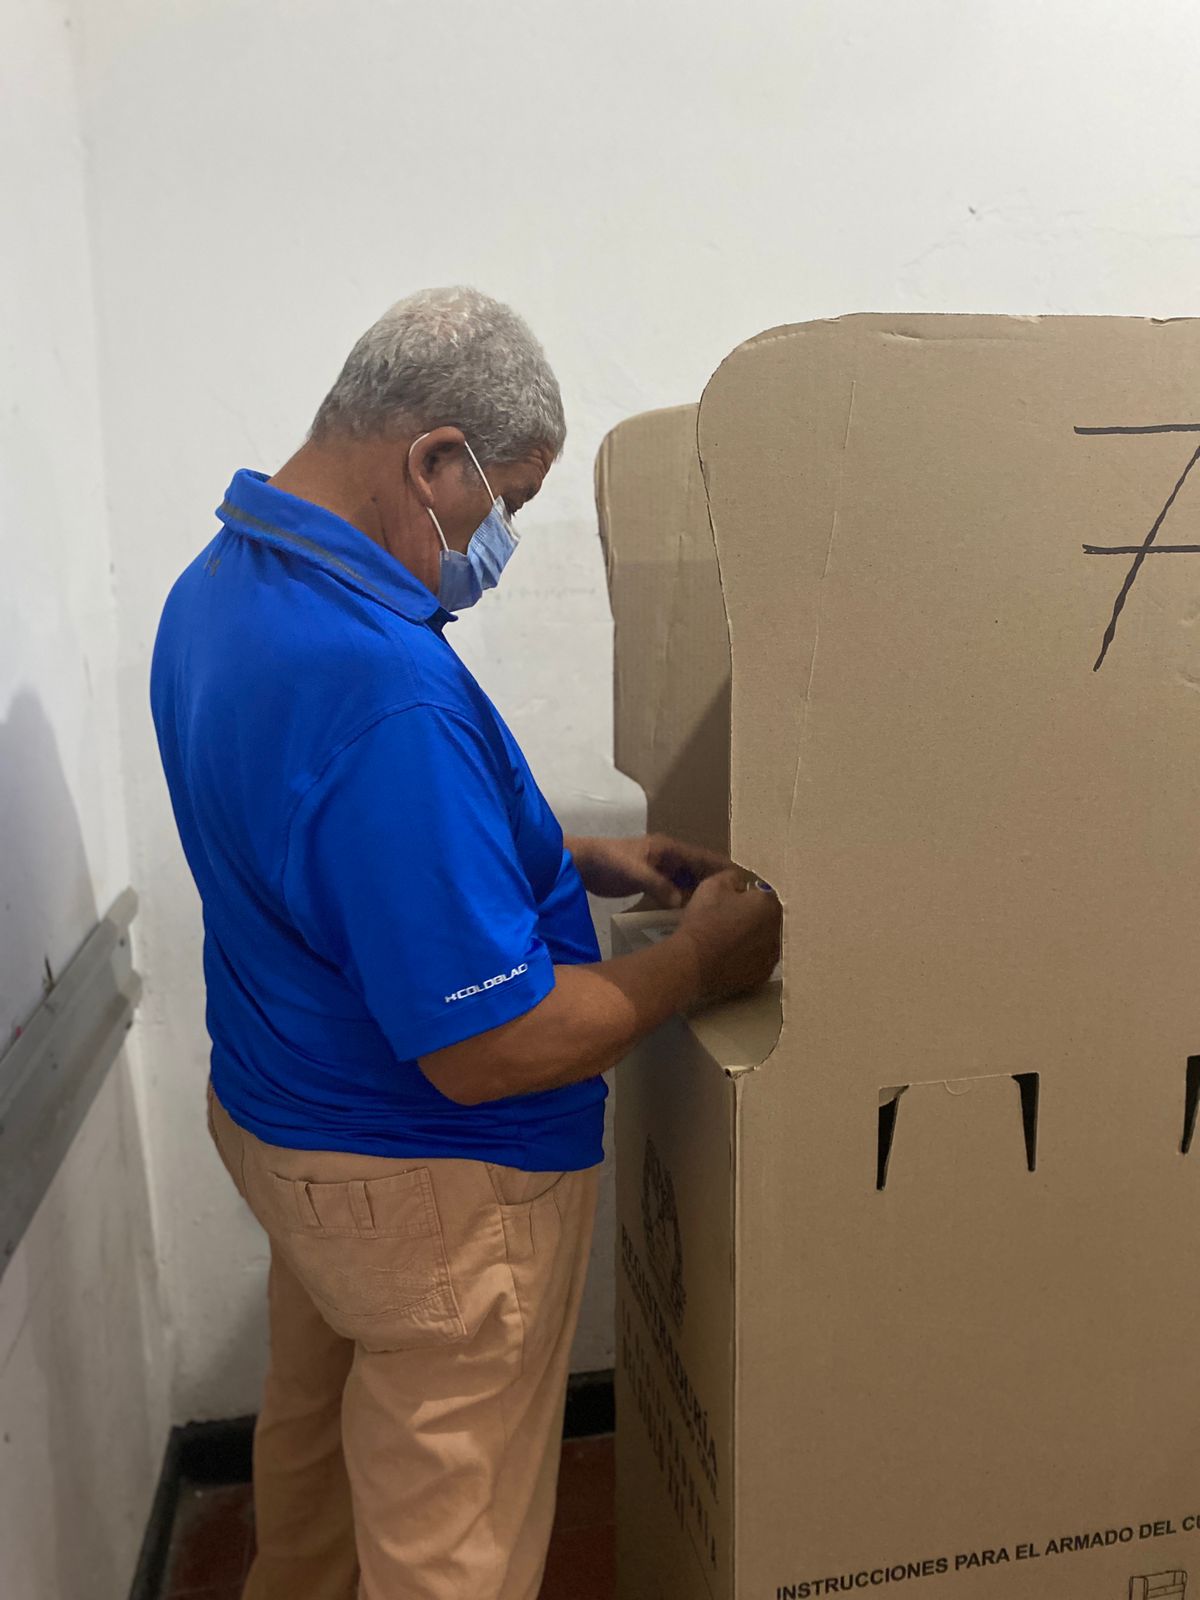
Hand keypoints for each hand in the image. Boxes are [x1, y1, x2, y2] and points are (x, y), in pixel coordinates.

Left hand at [567, 833, 729, 907]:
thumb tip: (681, 902)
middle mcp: (671, 858)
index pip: (705, 858)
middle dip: (717, 885)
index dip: (724, 869)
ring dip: (702, 895)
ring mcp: (662, 871)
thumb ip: (658, 885)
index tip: (744, 885)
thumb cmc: (609, 861)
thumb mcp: (634, 872)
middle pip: (701, 871)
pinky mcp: (653, 883)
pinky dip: (685, 902)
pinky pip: (676, 892)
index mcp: (670, 849)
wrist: (584, 864)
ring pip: (689, 883)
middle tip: (736, 906)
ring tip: (720, 914)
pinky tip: (693, 917)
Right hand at [677, 869, 780, 1002]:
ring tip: (728, 942)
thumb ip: (734, 878)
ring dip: (753, 939)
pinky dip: (748, 959)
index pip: (764, 894)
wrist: (693, 961)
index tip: (730, 900)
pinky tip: (729, 959)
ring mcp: (772, 957)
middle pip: (767, 919)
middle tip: (728, 920)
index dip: (747, 896)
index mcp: (770, 905)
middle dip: (753, 917)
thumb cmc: (704, 919)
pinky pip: (757, 962)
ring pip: (764, 942)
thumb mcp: (714, 884)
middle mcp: (778, 931)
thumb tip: (741, 884)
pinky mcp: (761, 977)